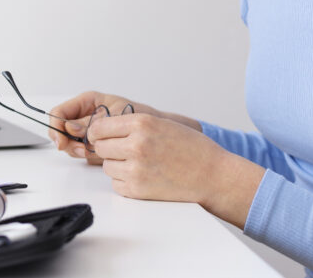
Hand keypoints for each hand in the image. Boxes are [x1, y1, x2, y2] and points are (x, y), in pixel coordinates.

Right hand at [47, 91, 165, 163]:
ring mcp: (88, 132)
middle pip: (61, 130)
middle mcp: (84, 116)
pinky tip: (98, 157)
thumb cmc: (140, 116)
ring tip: (93, 152)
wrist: (157, 132)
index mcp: (86, 102)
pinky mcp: (94, 146)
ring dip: (78, 150)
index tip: (61, 140)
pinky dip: (87, 156)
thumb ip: (91, 122)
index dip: (56, 126)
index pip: (59, 112)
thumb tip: (70, 128)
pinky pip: (82, 152)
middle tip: (81, 150)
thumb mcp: (114, 114)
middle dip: (68, 142)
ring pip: (70, 143)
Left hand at [86, 112, 263, 228]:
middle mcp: (136, 145)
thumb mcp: (161, 123)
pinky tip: (143, 177)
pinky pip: (116, 184)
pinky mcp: (138, 190)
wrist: (213, 176)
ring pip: (107, 167)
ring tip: (140, 165)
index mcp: (142, 124)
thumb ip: (131, 124)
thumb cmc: (191, 148)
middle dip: (109, 149)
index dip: (98, 132)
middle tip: (125, 152)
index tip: (103, 137)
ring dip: (117, 166)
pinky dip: (125, 182)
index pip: (99, 127)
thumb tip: (101, 129)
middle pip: (100, 147)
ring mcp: (136, 169)